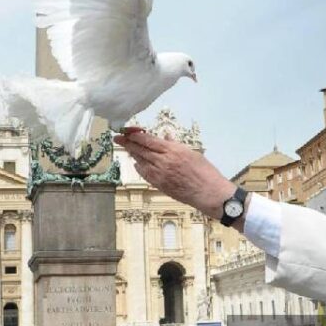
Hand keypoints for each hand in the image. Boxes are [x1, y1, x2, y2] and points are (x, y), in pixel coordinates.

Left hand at [114, 131, 234, 218]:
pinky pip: (145, 174)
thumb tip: (166, 136)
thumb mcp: (191, 152)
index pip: (148, 140)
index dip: (135, 135)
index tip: (127, 132)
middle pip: (140, 150)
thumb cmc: (204, 172)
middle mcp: (164, 162)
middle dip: (127, 143)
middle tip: (117, 139)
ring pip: (140, 161)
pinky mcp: (160, 185)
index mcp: (172, 150)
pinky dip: (139, 167)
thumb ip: (175, 145)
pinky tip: (137, 164)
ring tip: (127, 148)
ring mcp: (160, 174)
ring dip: (133, 154)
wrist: (208, 192)